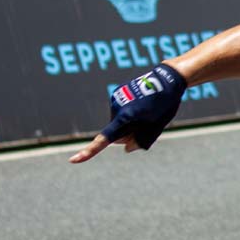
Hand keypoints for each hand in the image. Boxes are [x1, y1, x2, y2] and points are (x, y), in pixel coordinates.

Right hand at [69, 63, 186, 163]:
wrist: (166, 78)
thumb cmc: (165, 104)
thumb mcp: (157, 126)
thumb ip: (142, 140)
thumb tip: (125, 148)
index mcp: (125, 117)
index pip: (105, 139)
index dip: (89, 152)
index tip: (73, 160)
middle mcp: (116, 107)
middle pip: (117, 133)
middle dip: (129, 133)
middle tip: (148, 121)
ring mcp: (115, 99)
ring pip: (118, 122)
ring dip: (130, 122)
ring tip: (147, 110)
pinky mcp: (117, 94)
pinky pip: (119, 112)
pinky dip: (128, 113)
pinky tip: (143, 104)